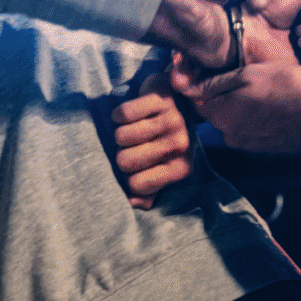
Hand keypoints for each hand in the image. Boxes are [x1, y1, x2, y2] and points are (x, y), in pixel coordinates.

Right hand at [111, 72, 193, 208]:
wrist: (179, 98)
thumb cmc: (163, 138)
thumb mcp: (161, 166)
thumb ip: (149, 188)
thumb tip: (133, 202)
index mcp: (181, 168)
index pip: (135, 185)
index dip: (128, 175)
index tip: (136, 164)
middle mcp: (180, 145)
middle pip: (124, 162)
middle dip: (121, 152)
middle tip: (133, 144)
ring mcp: (173, 120)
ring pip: (121, 137)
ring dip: (120, 131)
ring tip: (134, 127)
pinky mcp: (162, 98)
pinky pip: (124, 113)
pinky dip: (119, 114)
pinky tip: (131, 114)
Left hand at [171, 56, 300, 161]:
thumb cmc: (286, 88)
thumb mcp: (249, 75)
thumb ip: (217, 83)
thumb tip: (189, 88)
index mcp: (220, 115)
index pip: (198, 99)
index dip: (204, 84)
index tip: (217, 73)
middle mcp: (228, 134)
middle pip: (215, 111)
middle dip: (224, 96)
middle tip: (246, 80)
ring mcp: (245, 144)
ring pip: (233, 120)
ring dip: (240, 108)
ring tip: (262, 93)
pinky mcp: (261, 147)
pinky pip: (249, 129)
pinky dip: (254, 119)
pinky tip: (271, 108)